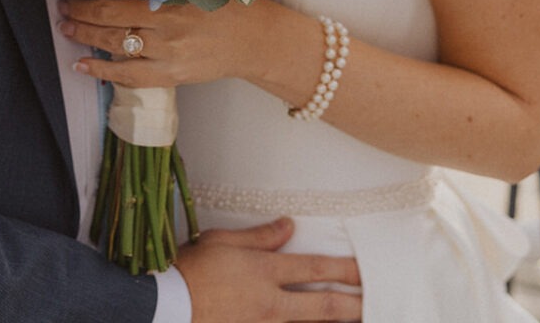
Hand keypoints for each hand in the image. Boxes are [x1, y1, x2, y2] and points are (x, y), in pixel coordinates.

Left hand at [59, 0, 277, 87]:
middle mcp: (167, 22)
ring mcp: (167, 51)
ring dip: (85, 35)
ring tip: (67, 28)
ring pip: (115, 43)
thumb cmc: (228, 6)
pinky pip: (128, 75)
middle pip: (111, 16)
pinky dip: (101, 70)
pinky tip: (82, 65)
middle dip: (82, 11)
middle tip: (65, 7)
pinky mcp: (170, 74)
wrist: (255, 40)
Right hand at [174, 218, 361, 322]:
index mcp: (263, 271)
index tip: (368, 270)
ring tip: (357, 319)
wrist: (162, 308)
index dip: (346, 270)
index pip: (316, 269)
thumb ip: (260, 236)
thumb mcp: (222, 242)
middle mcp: (269, 302)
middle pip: (324, 307)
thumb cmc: (187, 271)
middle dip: (354, 305)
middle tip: (376, 303)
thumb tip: (289, 226)